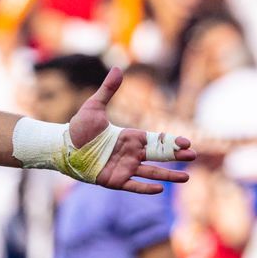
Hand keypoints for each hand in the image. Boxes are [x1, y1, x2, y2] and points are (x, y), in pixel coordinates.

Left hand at [69, 69, 194, 194]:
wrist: (63, 146)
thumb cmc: (79, 128)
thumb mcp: (94, 106)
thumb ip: (108, 90)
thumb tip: (118, 68)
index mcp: (129, 137)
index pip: (156, 140)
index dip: (171, 141)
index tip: (187, 142)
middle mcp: (130, 153)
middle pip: (159, 156)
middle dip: (176, 156)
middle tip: (193, 156)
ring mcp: (124, 168)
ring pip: (151, 173)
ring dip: (168, 175)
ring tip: (186, 178)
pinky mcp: (114, 180)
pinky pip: (133, 185)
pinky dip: (146, 188)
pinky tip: (160, 189)